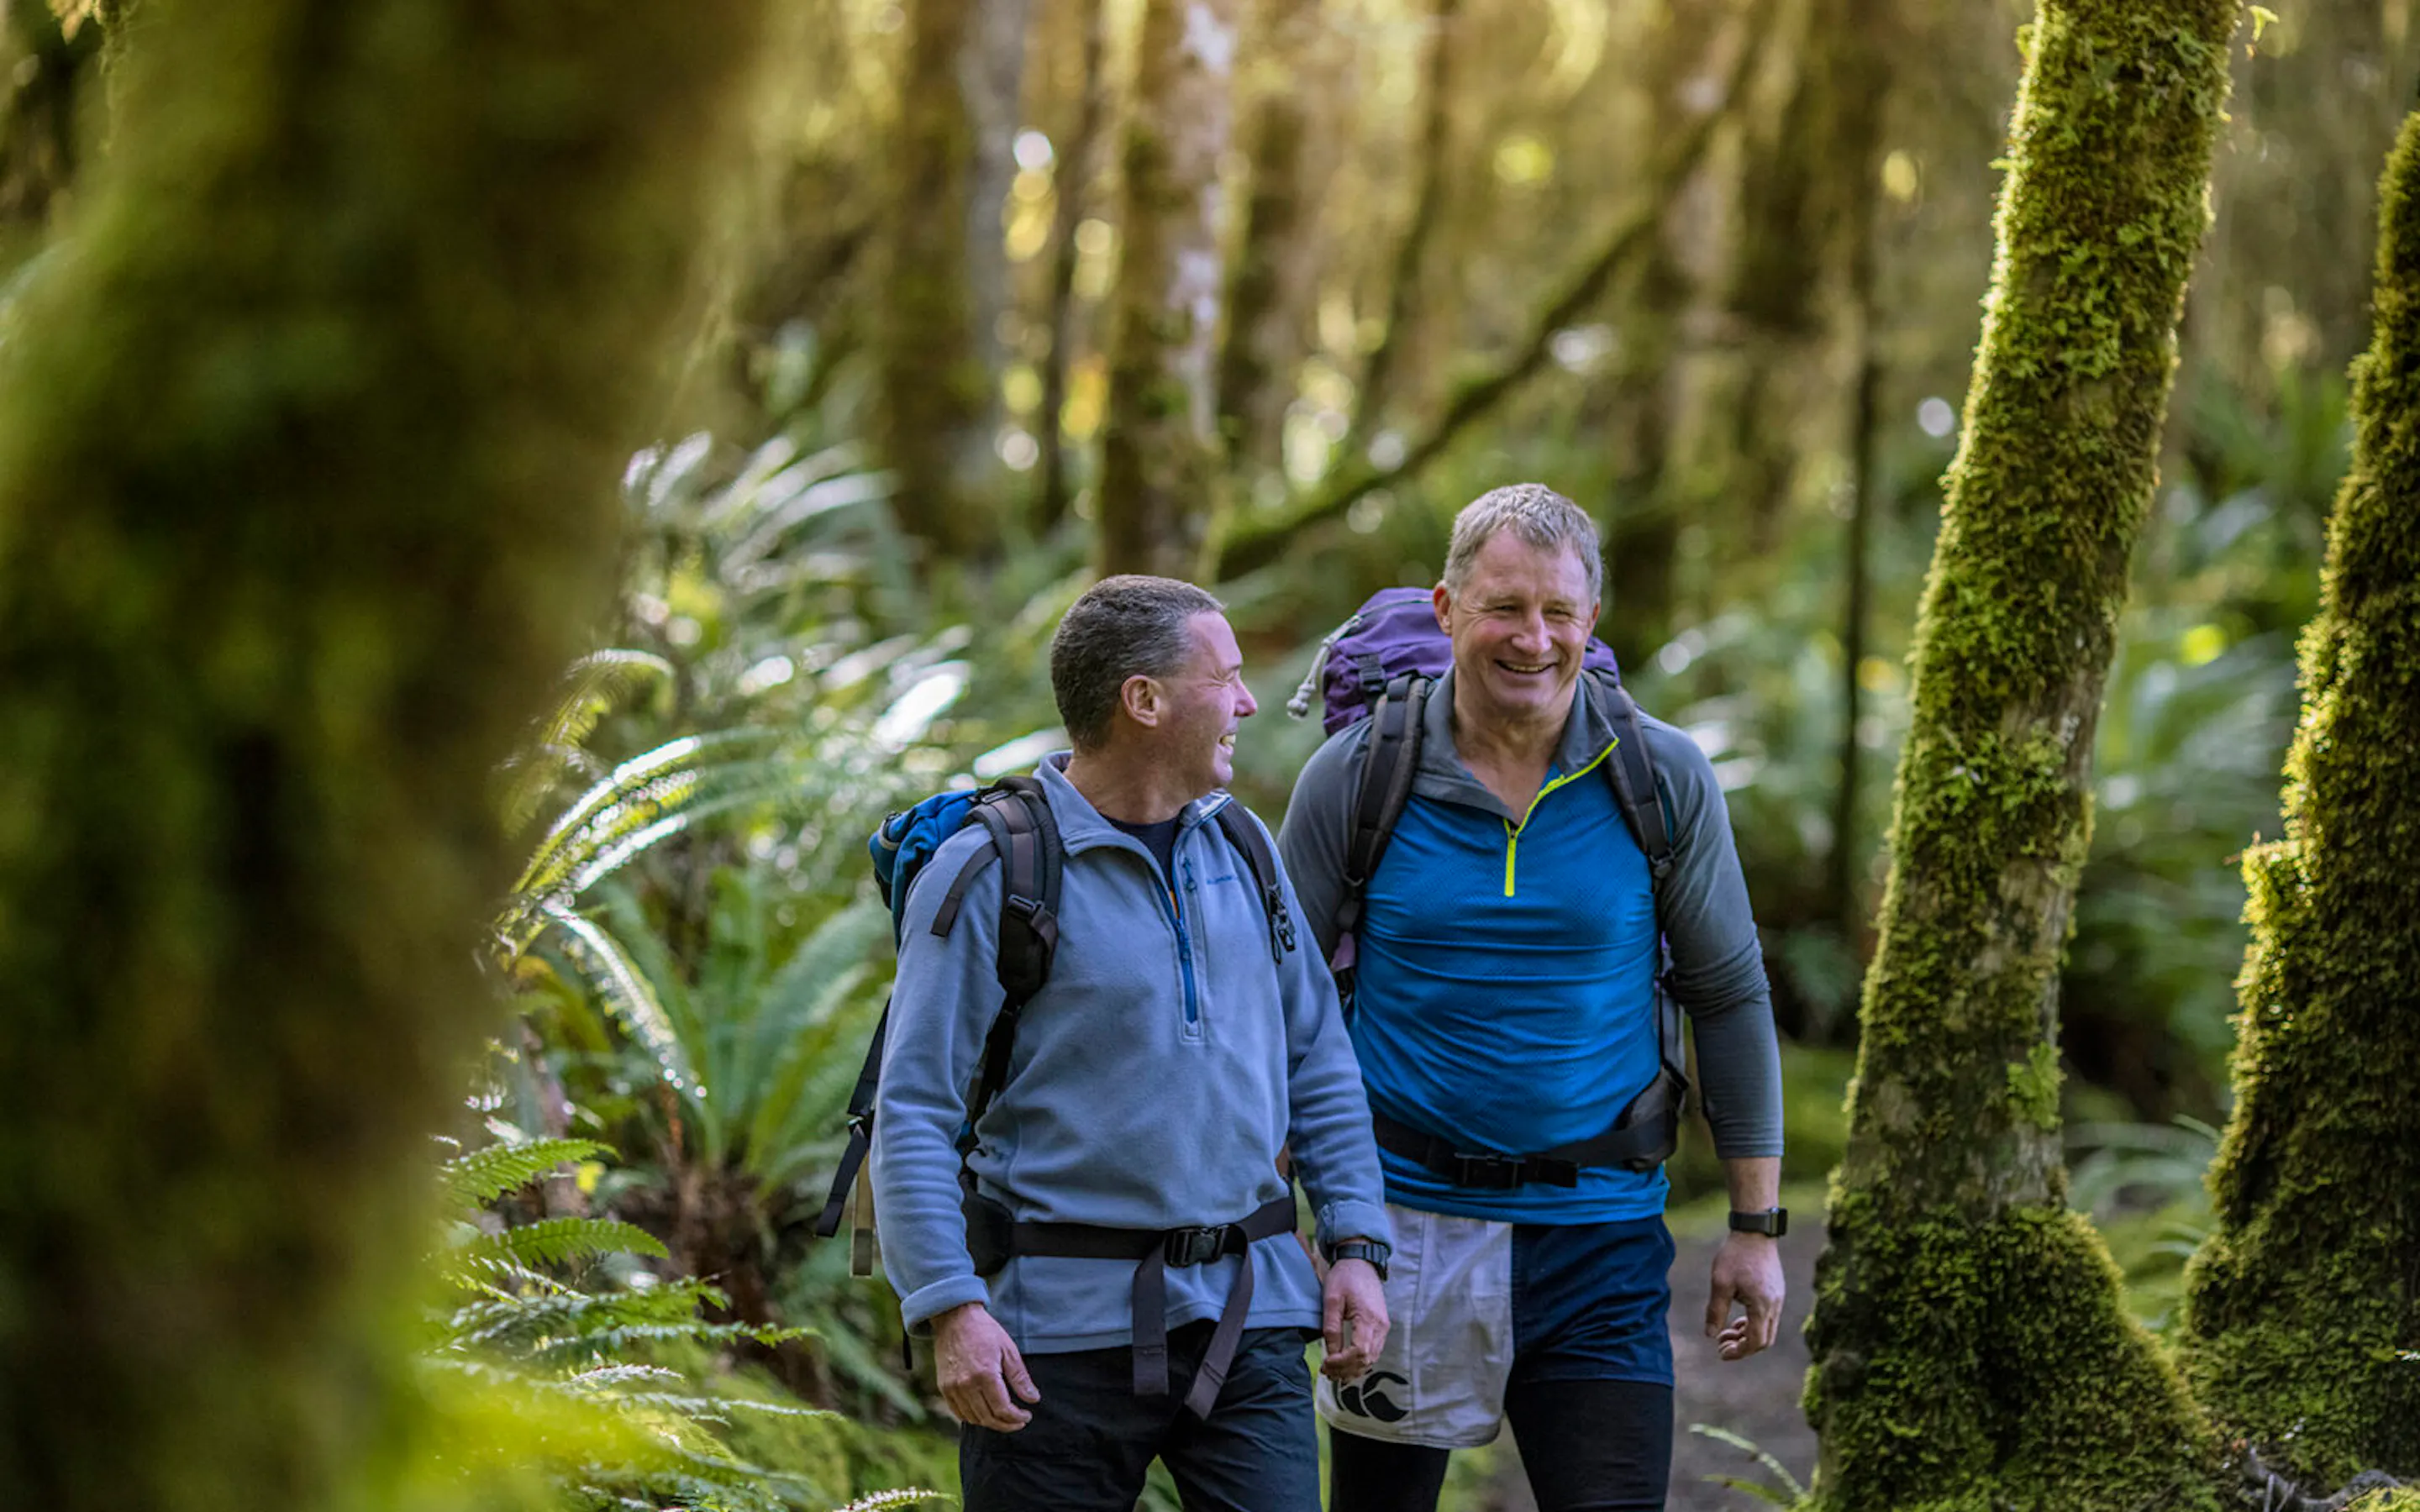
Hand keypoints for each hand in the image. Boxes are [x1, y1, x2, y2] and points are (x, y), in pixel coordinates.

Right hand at [932, 1301, 1040, 1429]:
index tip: (1027, 1415)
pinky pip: (959, 1412)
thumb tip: (1033, 1400)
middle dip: (1006, 1424)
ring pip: (973, 1418)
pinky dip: (973, 1418)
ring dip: (991, 1422)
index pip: (1002, 1409)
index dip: (1017, 1417)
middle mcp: (966, 1384)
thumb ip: (1020, 1378)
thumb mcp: (1008, 1350)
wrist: (954, 1318)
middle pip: (988, 1418)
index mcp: (985, 1374)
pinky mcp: (944, 1387)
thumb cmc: (984, 1331)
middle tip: (1019, 1421)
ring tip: (1004, 1417)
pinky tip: (985, 1413)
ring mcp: (952, 1388)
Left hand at [1320, 1257, 1388, 1379]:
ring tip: (1333, 1372)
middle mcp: (1380, 1326)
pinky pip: (1373, 1351)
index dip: (1342, 1363)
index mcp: (1368, 1318)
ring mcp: (1383, 1327)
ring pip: (1372, 1359)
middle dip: (1345, 1370)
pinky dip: (1360, 1362)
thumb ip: (1332, 1328)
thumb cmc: (1345, 1277)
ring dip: (1353, 1369)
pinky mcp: (1381, 1326)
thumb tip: (1331, 1355)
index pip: (1359, 1352)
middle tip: (1326, 1372)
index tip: (1325, 1364)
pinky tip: (1346, 1364)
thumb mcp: (1331, 1300)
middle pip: (1366, 1360)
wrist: (1361, 1262)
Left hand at [1704, 1232, 1783, 1360]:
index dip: (1739, 1352)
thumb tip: (1710, 1336)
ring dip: (1747, 1336)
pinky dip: (1753, 1324)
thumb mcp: (1720, 1283)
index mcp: (1762, 1305)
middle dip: (1743, 1347)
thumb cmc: (1736, 1255)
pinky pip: (1768, 1318)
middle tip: (1721, 1344)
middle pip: (1764, 1341)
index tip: (1721, 1352)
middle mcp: (1775, 1305)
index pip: (1755, 1342)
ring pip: (1767, 1330)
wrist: (1755, 1232)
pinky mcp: (1776, 1292)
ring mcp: (1778, 1299)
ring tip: (1725, 1331)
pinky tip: (1736, 1319)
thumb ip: (1715, 1311)